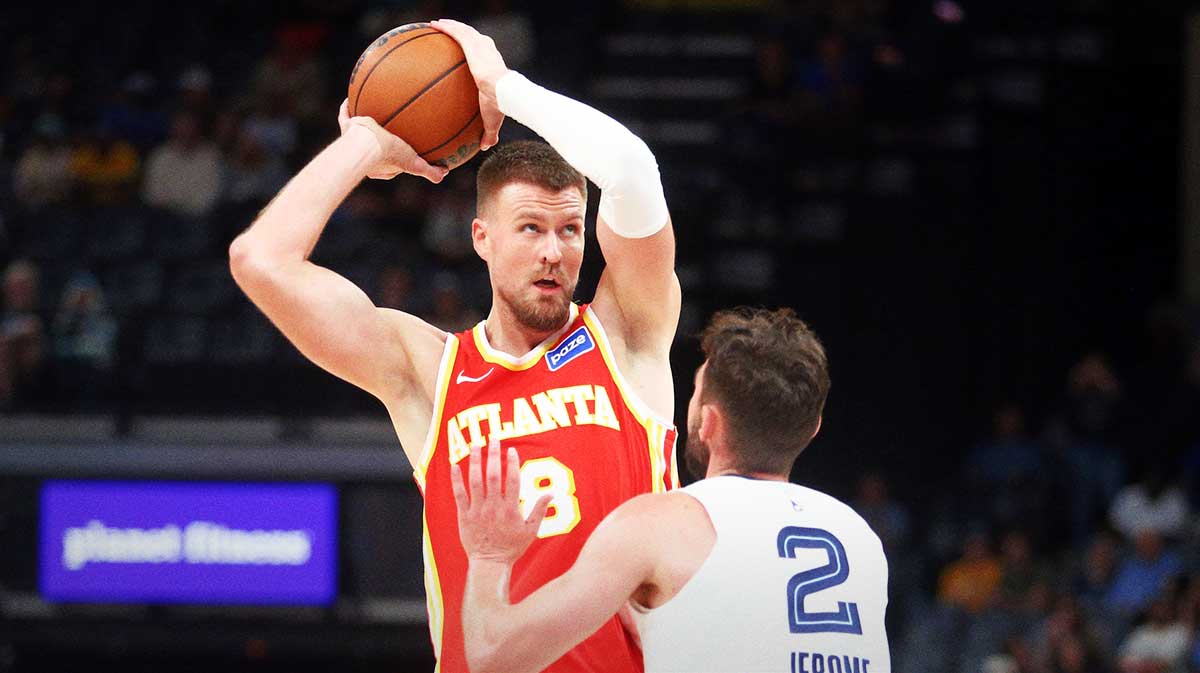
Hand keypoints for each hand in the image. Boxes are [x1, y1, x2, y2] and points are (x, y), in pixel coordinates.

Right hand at [337, 98, 447, 182]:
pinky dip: (348, 106)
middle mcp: (365, 154)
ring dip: (364, 122)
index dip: (397, 161)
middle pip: (374, 147)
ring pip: (358, 131)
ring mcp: (353, 140)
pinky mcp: (347, 127)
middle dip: (380, 141)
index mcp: (380, 166)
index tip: (404, 153)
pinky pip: (345, 114)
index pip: (390, 165)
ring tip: (371, 111)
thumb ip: (430, 170)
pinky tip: (350, 96)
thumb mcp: (414, 164)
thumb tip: (445, 172)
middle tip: (388, 132)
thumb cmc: (389, 155)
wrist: (366, 145)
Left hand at [430, 19, 505, 150]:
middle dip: (461, 33)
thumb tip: (485, 147)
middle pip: (472, 38)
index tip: (467, 50)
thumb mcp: (492, 120)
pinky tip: (434, 24)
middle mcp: (488, 51)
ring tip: (437, 23)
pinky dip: (446, 27)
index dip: (475, 50)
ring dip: (451, 25)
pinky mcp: (473, 44)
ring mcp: (480, 46)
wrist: (503, 92)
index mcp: (492, 65)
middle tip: (449, 32)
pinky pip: (457, 32)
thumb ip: (488, 132)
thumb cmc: (499, 105)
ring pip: (463, 31)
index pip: (483, 54)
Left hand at [450, 437, 550, 562]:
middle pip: (493, 476)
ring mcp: (478, 511)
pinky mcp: (465, 516)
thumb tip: (552, 493)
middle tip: (493, 439)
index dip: (512, 463)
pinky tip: (455, 465)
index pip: (512, 481)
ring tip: (475, 446)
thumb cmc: (512, 547)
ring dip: (475, 462)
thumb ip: (540, 510)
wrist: (490, 563)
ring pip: (476, 481)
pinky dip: (456, 480)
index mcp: (510, 509)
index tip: (511, 450)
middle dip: (493, 456)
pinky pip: (459, 495)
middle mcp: (494, 507)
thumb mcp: (531, 531)